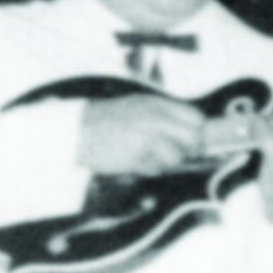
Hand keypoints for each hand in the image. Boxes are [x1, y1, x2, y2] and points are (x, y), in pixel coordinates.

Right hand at [77, 92, 205, 176]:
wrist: (75, 130)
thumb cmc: (107, 121)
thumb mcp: (137, 106)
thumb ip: (165, 116)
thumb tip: (196, 132)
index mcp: (155, 103)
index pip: (196, 117)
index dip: (197, 131)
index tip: (192, 141)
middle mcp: (155, 118)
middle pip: (194, 139)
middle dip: (188, 150)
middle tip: (174, 154)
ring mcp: (147, 137)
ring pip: (177, 157)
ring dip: (165, 162)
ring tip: (146, 156)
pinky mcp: (137, 155)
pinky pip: (157, 169)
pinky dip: (149, 169)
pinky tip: (133, 161)